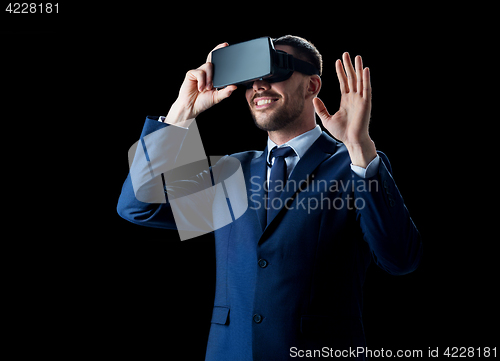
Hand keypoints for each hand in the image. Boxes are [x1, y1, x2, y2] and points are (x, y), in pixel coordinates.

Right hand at [165, 43, 237, 125]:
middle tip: (224, 47)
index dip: (220, 52)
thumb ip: (226, 92)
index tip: (226, 45)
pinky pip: (200, 72)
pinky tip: (200, 88)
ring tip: (207, 89)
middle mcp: (206, 73)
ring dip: (210, 78)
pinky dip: (202, 81)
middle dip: (217, 52)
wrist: (191, 107)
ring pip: (208, 66)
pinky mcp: (191, 74)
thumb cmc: (202, 102)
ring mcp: (198, 72)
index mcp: (213, 77)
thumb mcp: (217, 97)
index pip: (217, 63)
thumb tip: (234, 86)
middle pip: (212, 59)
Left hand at [313, 52, 375, 166]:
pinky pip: (366, 89)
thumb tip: (314, 99)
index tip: (338, 61)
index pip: (343, 82)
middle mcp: (353, 97)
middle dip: (348, 66)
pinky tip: (365, 69)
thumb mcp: (327, 119)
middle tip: (346, 54)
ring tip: (357, 57)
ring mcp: (360, 99)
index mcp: (345, 100)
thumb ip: (321, 109)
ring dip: (358, 68)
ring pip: (359, 80)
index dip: (340, 72)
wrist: (351, 140)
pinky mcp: (365, 103)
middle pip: (351, 78)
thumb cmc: (342, 132)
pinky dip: (366, 79)